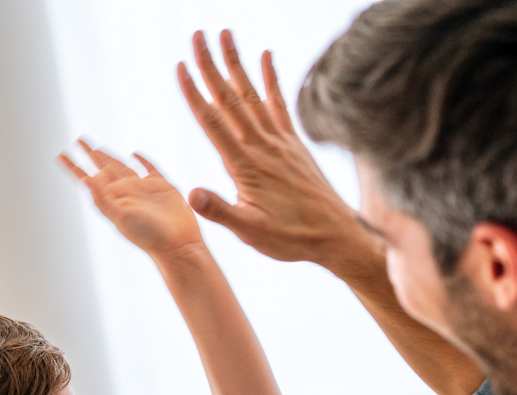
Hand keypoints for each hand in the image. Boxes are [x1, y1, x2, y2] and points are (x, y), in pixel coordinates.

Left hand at [58, 142, 202, 257]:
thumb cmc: (148, 236)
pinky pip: (149, 169)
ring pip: (122, 166)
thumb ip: (102, 200)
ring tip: (98, 149)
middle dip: (90, 155)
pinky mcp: (162, 187)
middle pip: (103, 168)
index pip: (88, 178)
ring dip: (109, 157)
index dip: (74, 167)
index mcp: (112, 198)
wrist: (177, 246)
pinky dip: (142, 161)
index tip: (60, 155)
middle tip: (78, 141)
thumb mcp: (121, 217)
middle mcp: (125, 192)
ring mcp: (142, 189)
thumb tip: (84, 180)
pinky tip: (135, 154)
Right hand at [179, 30, 377, 275]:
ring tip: (225, 34)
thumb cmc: (290, 238)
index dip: (195, 94)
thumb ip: (220, 211)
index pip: (214, 123)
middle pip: (230, 99)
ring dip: (237, 63)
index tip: (181, 67)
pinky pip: (279, 104)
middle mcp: (262, 146)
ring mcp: (279, 141)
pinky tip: (266, 56)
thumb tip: (191, 195)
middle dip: (211, 66)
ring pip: (252, 95)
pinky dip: (271, 79)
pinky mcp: (293, 143)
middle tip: (197, 35)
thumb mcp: (250, 232)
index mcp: (246, 166)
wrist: (335, 235)